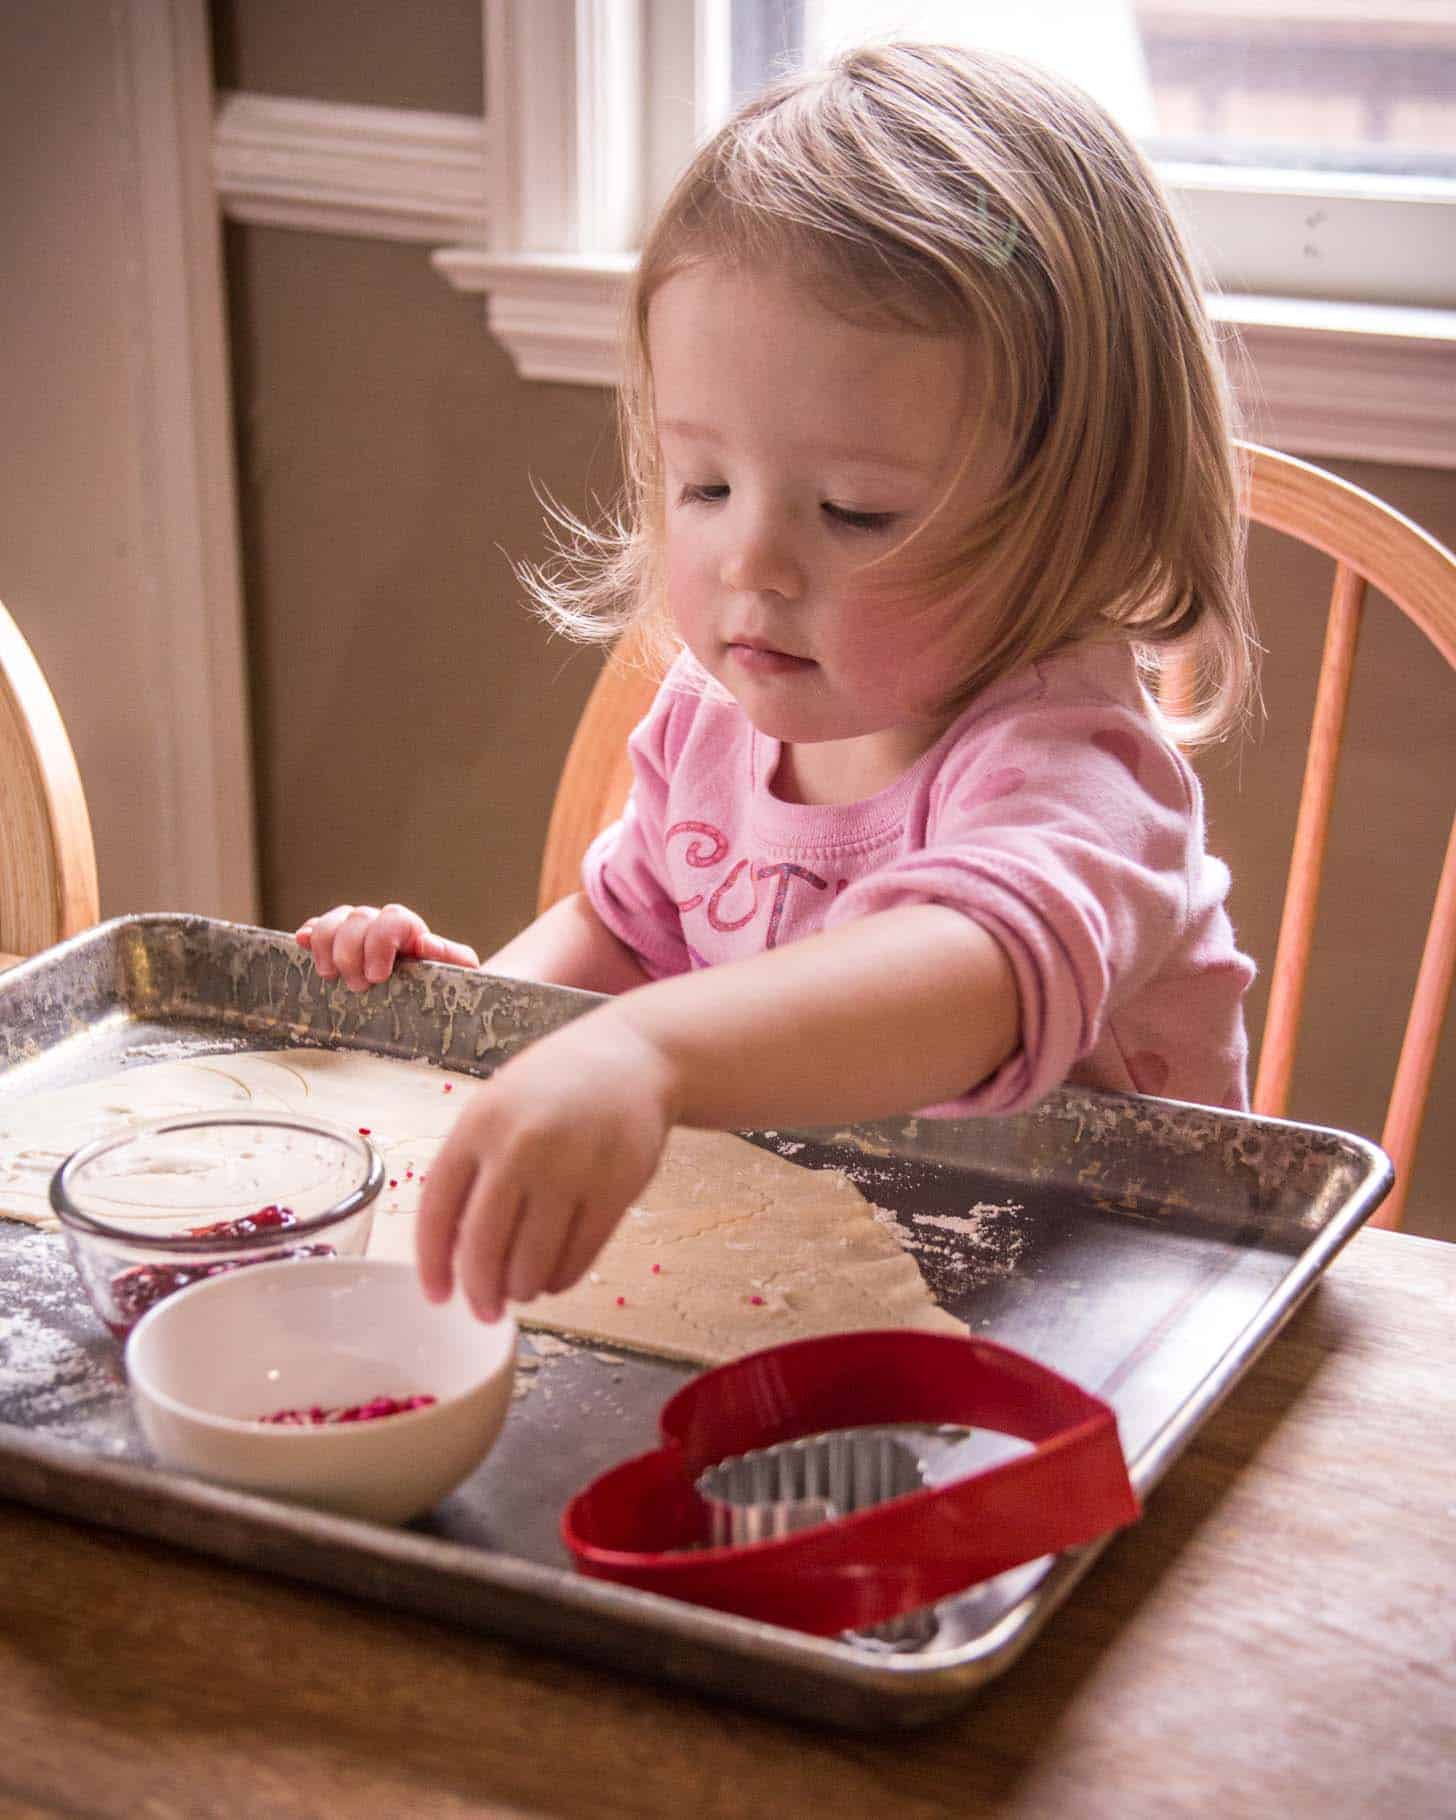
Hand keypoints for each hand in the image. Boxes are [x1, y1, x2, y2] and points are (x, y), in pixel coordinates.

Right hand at [295, 903, 479, 991]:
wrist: (427, 990)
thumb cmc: (443, 982)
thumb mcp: (457, 972)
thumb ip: (450, 956)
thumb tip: (426, 943)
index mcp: (409, 929)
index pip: (393, 919)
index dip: (380, 943)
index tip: (378, 976)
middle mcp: (380, 924)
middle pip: (358, 919)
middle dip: (351, 953)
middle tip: (359, 987)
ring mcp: (355, 931)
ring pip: (334, 920)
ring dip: (325, 945)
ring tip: (330, 975)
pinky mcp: (335, 943)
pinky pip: (316, 928)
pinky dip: (308, 934)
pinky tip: (301, 943)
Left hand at [416, 1009, 677, 1321]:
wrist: (634, 1057)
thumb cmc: (554, 1088)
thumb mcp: (497, 1106)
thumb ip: (472, 1166)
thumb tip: (452, 1249)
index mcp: (478, 1125)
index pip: (437, 1209)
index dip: (432, 1262)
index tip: (437, 1296)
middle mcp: (520, 1146)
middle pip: (484, 1245)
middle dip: (480, 1290)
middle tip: (484, 1311)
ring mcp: (571, 1167)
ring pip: (533, 1259)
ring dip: (522, 1288)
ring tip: (521, 1289)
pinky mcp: (616, 1187)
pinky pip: (580, 1253)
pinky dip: (562, 1278)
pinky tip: (555, 1277)